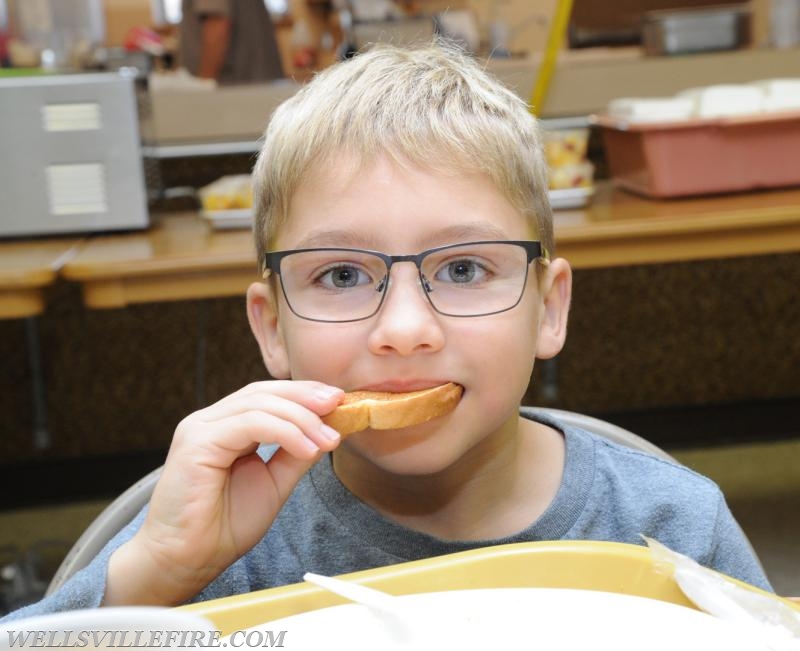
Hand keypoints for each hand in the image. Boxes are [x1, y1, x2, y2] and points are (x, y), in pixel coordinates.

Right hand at [104, 381, 342, 605]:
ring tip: (329, 438)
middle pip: (263, 392)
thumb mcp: (273, 482)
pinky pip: (250, 424)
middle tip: (339, 404)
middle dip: (305, 396)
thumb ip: (295, 455)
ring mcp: (200, 428)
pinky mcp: (197, 442)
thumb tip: (326, 431)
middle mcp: (210, 421)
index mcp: (225, 427)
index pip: (266, 396)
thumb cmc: (223, 526)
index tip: (338, 401)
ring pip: (260, 405)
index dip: (302, 394)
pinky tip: (308, 448)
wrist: (186, 560)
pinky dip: (285, 432)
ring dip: (302, 419)